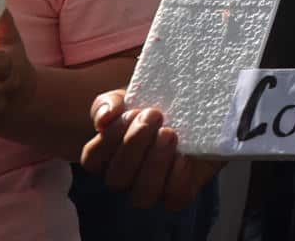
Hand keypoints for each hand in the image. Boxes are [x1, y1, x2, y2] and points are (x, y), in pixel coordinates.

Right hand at [81, 92, 221, 211]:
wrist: (202, 109)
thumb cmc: (159, 106)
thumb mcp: (133, 96)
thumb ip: (109, 103)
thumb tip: (104, 118)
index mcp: (108, 157)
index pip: (92, 160)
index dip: (109, 138)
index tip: (133, 111)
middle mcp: (127, 178)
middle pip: (116, 179)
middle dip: (134, 145)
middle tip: (154, 115)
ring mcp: (154, 188)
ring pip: (142, 196)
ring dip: (154, 163)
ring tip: (170, 133)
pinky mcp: (182, 190)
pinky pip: (174, 199)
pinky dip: (177, 178)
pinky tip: (184, 156)